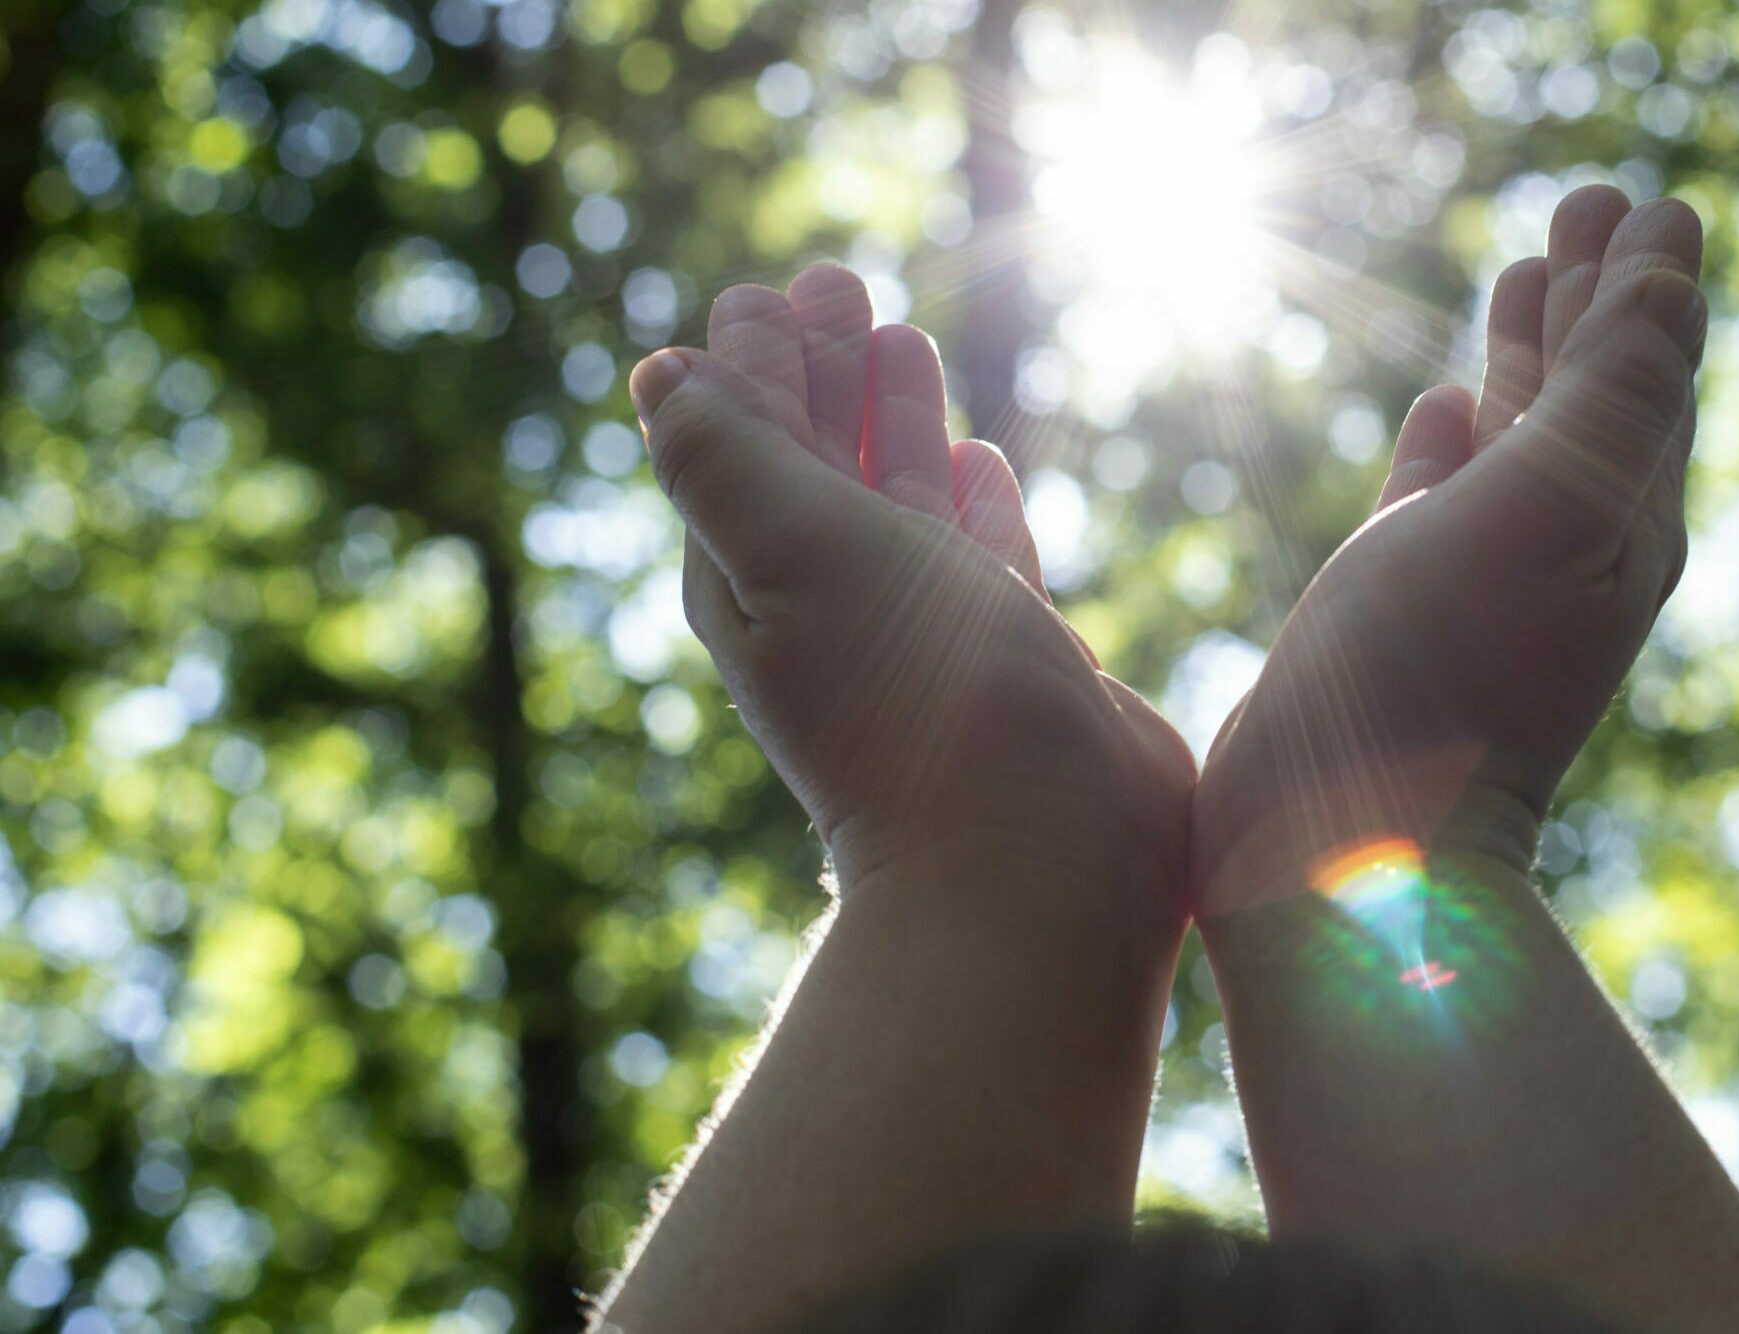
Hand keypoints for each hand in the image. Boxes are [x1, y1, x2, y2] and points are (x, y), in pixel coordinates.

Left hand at [629, 267, 1193, 915]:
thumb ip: (725, 454)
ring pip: (900, 497)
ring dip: (899, 419)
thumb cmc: (916, 696)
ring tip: (903, 337)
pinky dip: (976, 499)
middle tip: (835, 278)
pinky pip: (980, 554)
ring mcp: (925, 638)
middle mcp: (831, 609)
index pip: (735, 444)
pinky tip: (984, 460)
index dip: (745, 363)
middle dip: (820, 368)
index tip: (759, 289)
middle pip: (814, 460)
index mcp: (755, 582)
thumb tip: (659, 376)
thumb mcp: (791, 549)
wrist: (1044, 858)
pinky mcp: (1011, 661)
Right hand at [1193, 185, 1705, 913]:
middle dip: (1596, 295)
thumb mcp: (1540, 517)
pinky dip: (1454, 436)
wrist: (1335, 850)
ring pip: (1522, 435)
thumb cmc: (1432, 682)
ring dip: (1528, 350)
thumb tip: (1670, 277)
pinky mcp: (1405, 605)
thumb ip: (1610, 394)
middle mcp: (1568, 547)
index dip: (1651, 281)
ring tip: (1524, 268)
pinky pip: (1444, 495)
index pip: (1654, 373)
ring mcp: (1485, 578)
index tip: (1652, 198)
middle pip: (1599, 391)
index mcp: (1624, 523)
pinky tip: (1444, 401)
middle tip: (1591, 199)